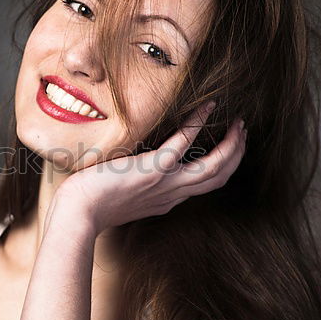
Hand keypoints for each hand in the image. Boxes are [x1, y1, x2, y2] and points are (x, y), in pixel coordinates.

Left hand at [57, 103, 247, 233]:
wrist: (78, 214)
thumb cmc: (90, 205)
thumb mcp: (123, 198)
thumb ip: (138, 187)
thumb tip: (135, 172)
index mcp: (166, 200)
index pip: (205, 185)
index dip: (223, 165)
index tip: (229, 146)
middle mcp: (171, 194)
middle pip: (219, 177)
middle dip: (236, 154)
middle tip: (242, 131)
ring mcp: (164, 182)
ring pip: (214, 166)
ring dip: (231, 143)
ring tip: (237, 123)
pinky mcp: (152, 169)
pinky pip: (184, 142)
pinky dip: (199, 122)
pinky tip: (207, 105)